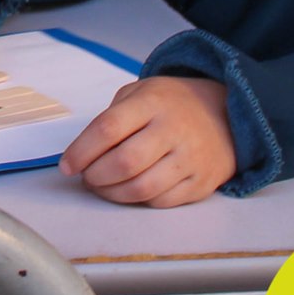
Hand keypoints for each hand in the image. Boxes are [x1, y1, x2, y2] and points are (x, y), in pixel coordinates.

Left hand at [59, 76, 235, 206]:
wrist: (226, 113)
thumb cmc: (171, 104)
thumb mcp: (140, 93)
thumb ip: (112, 117)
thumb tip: (83, 153)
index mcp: (152, 103)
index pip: (108, 128)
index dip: (82, 151)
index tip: (67, 165)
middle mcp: (174, 130)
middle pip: (125, 162)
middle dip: (96, 176)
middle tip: (86, 177)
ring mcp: (191, 159)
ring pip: (142, 188)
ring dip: (112, 193)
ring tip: (102, 186)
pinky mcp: (202, 183)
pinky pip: (162, 201)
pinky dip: (137, 200)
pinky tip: (129, 190)